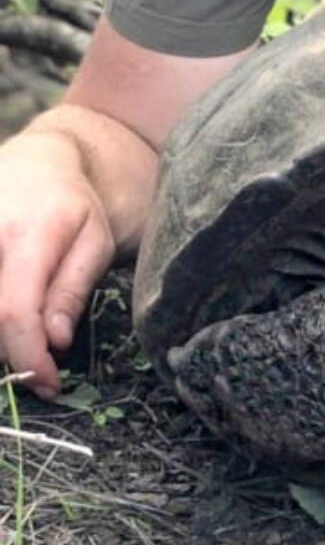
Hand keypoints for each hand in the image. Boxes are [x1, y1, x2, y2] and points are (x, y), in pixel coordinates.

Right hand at [0, 147, 116, 398]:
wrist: (38, 161)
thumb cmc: (72, 206)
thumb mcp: (94, 241)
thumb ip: (72, 290)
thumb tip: (56, 341)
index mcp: (28, 234)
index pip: (14, 312)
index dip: (27, 358)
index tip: (48, 383)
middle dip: (7, 351)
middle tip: (34, 361)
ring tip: (20, 331)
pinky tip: (5, 316)